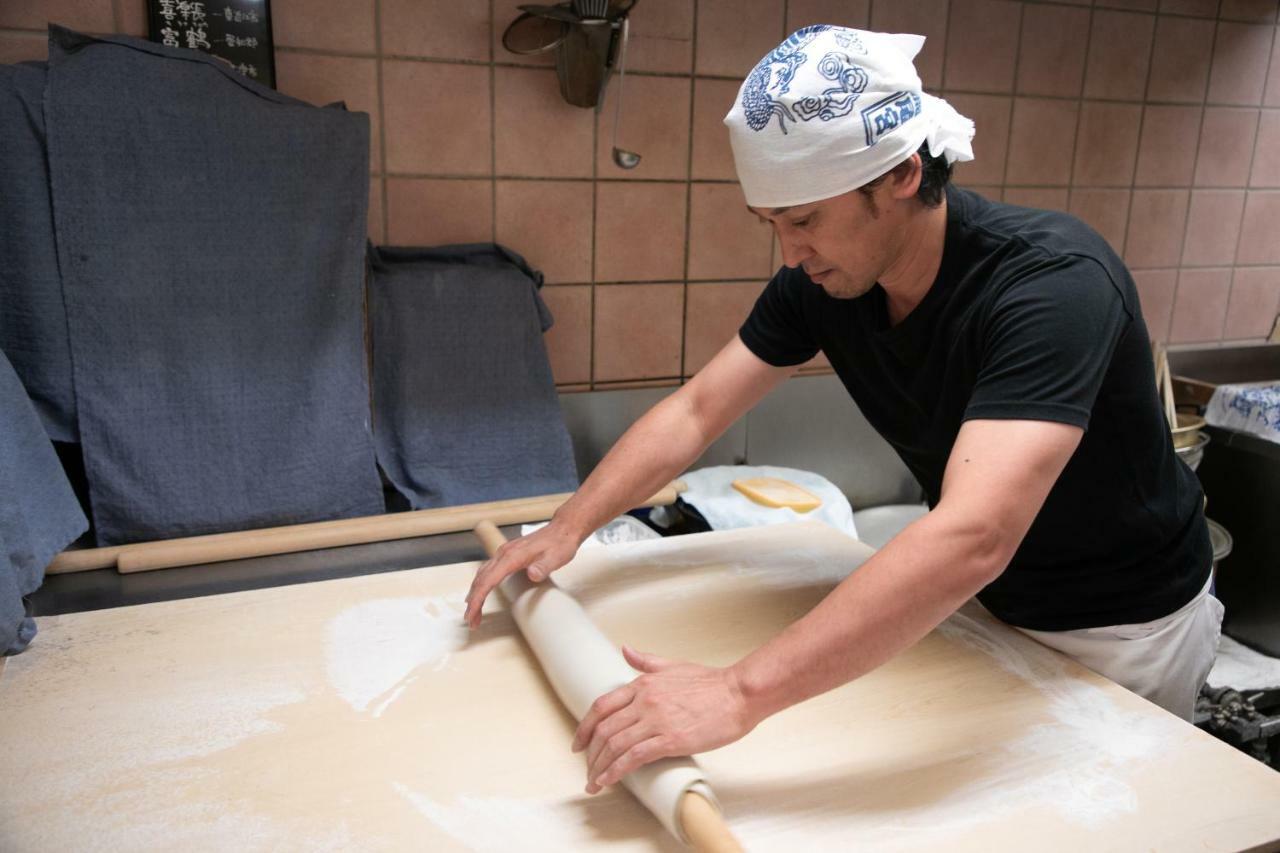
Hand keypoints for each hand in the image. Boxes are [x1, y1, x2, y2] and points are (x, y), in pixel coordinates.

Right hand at [464, 520, 582, 628]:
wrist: (563, 529)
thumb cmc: (560, 544)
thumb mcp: (556, 557)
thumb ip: (543, 566)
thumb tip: (533, 574)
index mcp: (512, 556)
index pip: (488, 580)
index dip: (478, 599)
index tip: (472, 614)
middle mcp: (504, 553)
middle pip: (481, 579)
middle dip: (474, 601)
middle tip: (471, 621)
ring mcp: (505, 553)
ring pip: (483, 574)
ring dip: (476, 593)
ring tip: (474, 612)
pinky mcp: (508, 554)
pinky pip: (489, 570)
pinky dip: (482, 583)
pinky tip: (481, 591)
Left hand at [573, 645, 756, 793]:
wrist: (738, 694)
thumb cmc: (711, 682)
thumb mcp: (673, 666)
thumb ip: (646, 661)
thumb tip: (625, 650)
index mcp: (642, 683)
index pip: (601, 706)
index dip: (585, 728)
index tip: (579, 744)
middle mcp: (644, 700)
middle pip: (604, 729)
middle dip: (590, 753)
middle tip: (587, 768)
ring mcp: (656, 720)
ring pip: (614, 745)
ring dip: (599, 767)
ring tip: (594, 782)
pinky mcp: (670, 740)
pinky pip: (633, 758)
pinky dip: (615, 771)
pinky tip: (608, 781)